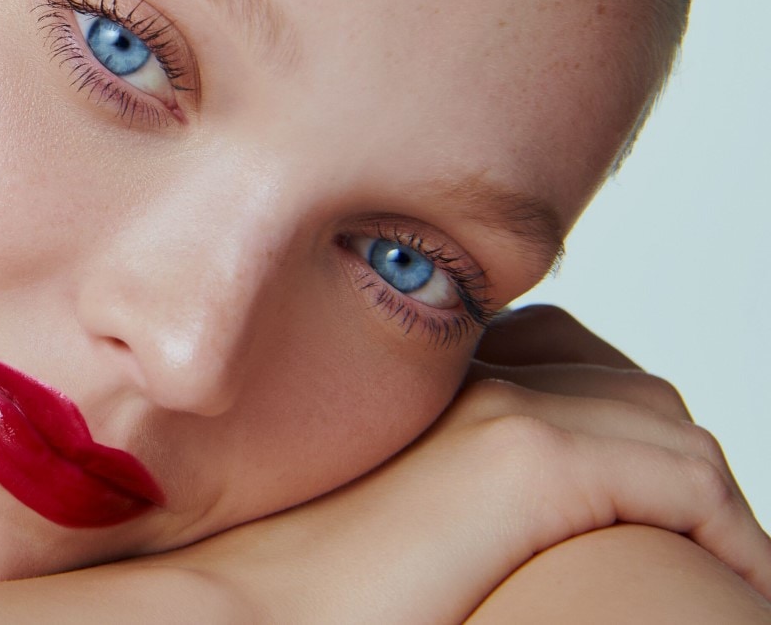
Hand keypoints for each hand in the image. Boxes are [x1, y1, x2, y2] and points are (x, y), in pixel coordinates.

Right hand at [152, 305, 770, 623]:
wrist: (245, 603)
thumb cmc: (311, 584)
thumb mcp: (396, 513)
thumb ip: (446, 485)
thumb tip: (498, 533)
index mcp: (439, 384)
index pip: (567, 366)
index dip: (614, 434)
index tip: (642, 514)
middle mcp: (472, 373)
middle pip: (623, 387)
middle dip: (666, 460)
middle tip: (696, 544)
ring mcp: (501, 405)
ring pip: (663, 426)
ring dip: (707, 500)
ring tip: (727, 571)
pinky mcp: (526, 456)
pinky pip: (684, 479)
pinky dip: (729, 533)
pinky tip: (733, 584)